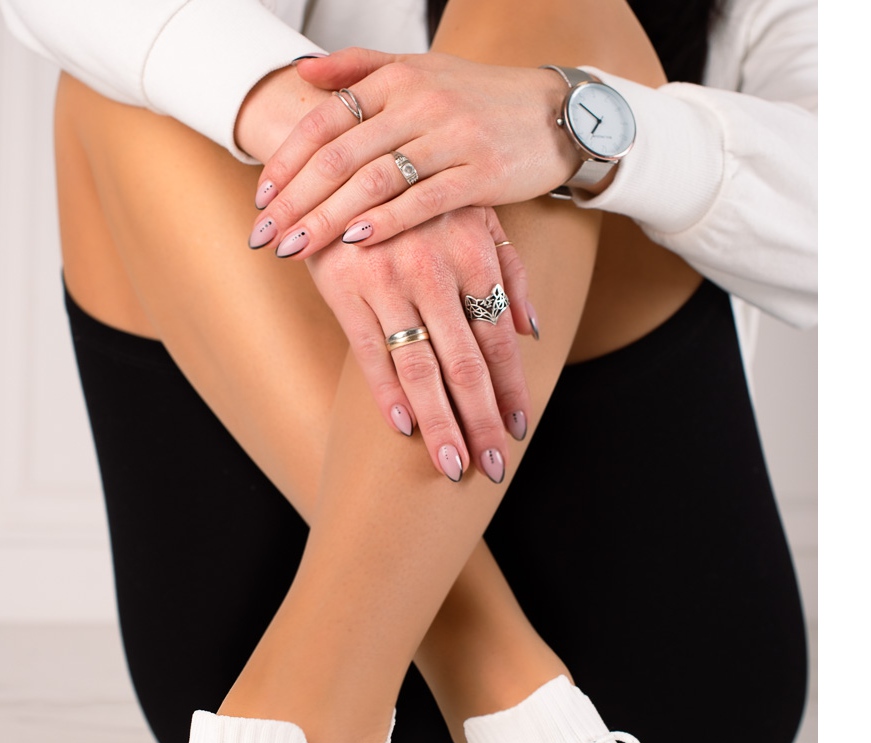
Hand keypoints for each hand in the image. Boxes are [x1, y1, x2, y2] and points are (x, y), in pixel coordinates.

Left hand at [247, 49, 578, 259]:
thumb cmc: (477, 100)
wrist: (553, 113)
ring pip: (375, 180)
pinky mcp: (480, 172)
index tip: (261, 202)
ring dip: (329, 217)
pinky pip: (424, 200)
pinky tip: (357, 242)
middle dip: (296, 200)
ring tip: (297, 248)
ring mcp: (450, 137)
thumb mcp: (419, 71)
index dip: (287, 162)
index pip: (325, 120)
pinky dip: (388, 221)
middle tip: (264, 238)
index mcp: (396, 79)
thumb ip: (359, 70)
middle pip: (340, 155)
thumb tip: (302, 73)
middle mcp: (419, 102)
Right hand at [303, 206, 533, 481]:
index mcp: (472, 253)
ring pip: (421, 366)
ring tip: (453, 465)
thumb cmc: (414, 190)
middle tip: (493, 467)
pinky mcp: (345, 287)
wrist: (338, 147)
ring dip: (439, 422)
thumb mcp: (472, 213)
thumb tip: (532, 329)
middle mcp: (435, 271)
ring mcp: (388, 281)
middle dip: (481, 421)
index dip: (511, 389)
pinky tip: (403, 427)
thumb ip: (508, 270)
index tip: (518, 430)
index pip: (499, 338)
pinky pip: (369, 351)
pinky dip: (386, 392)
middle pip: (465, 363)